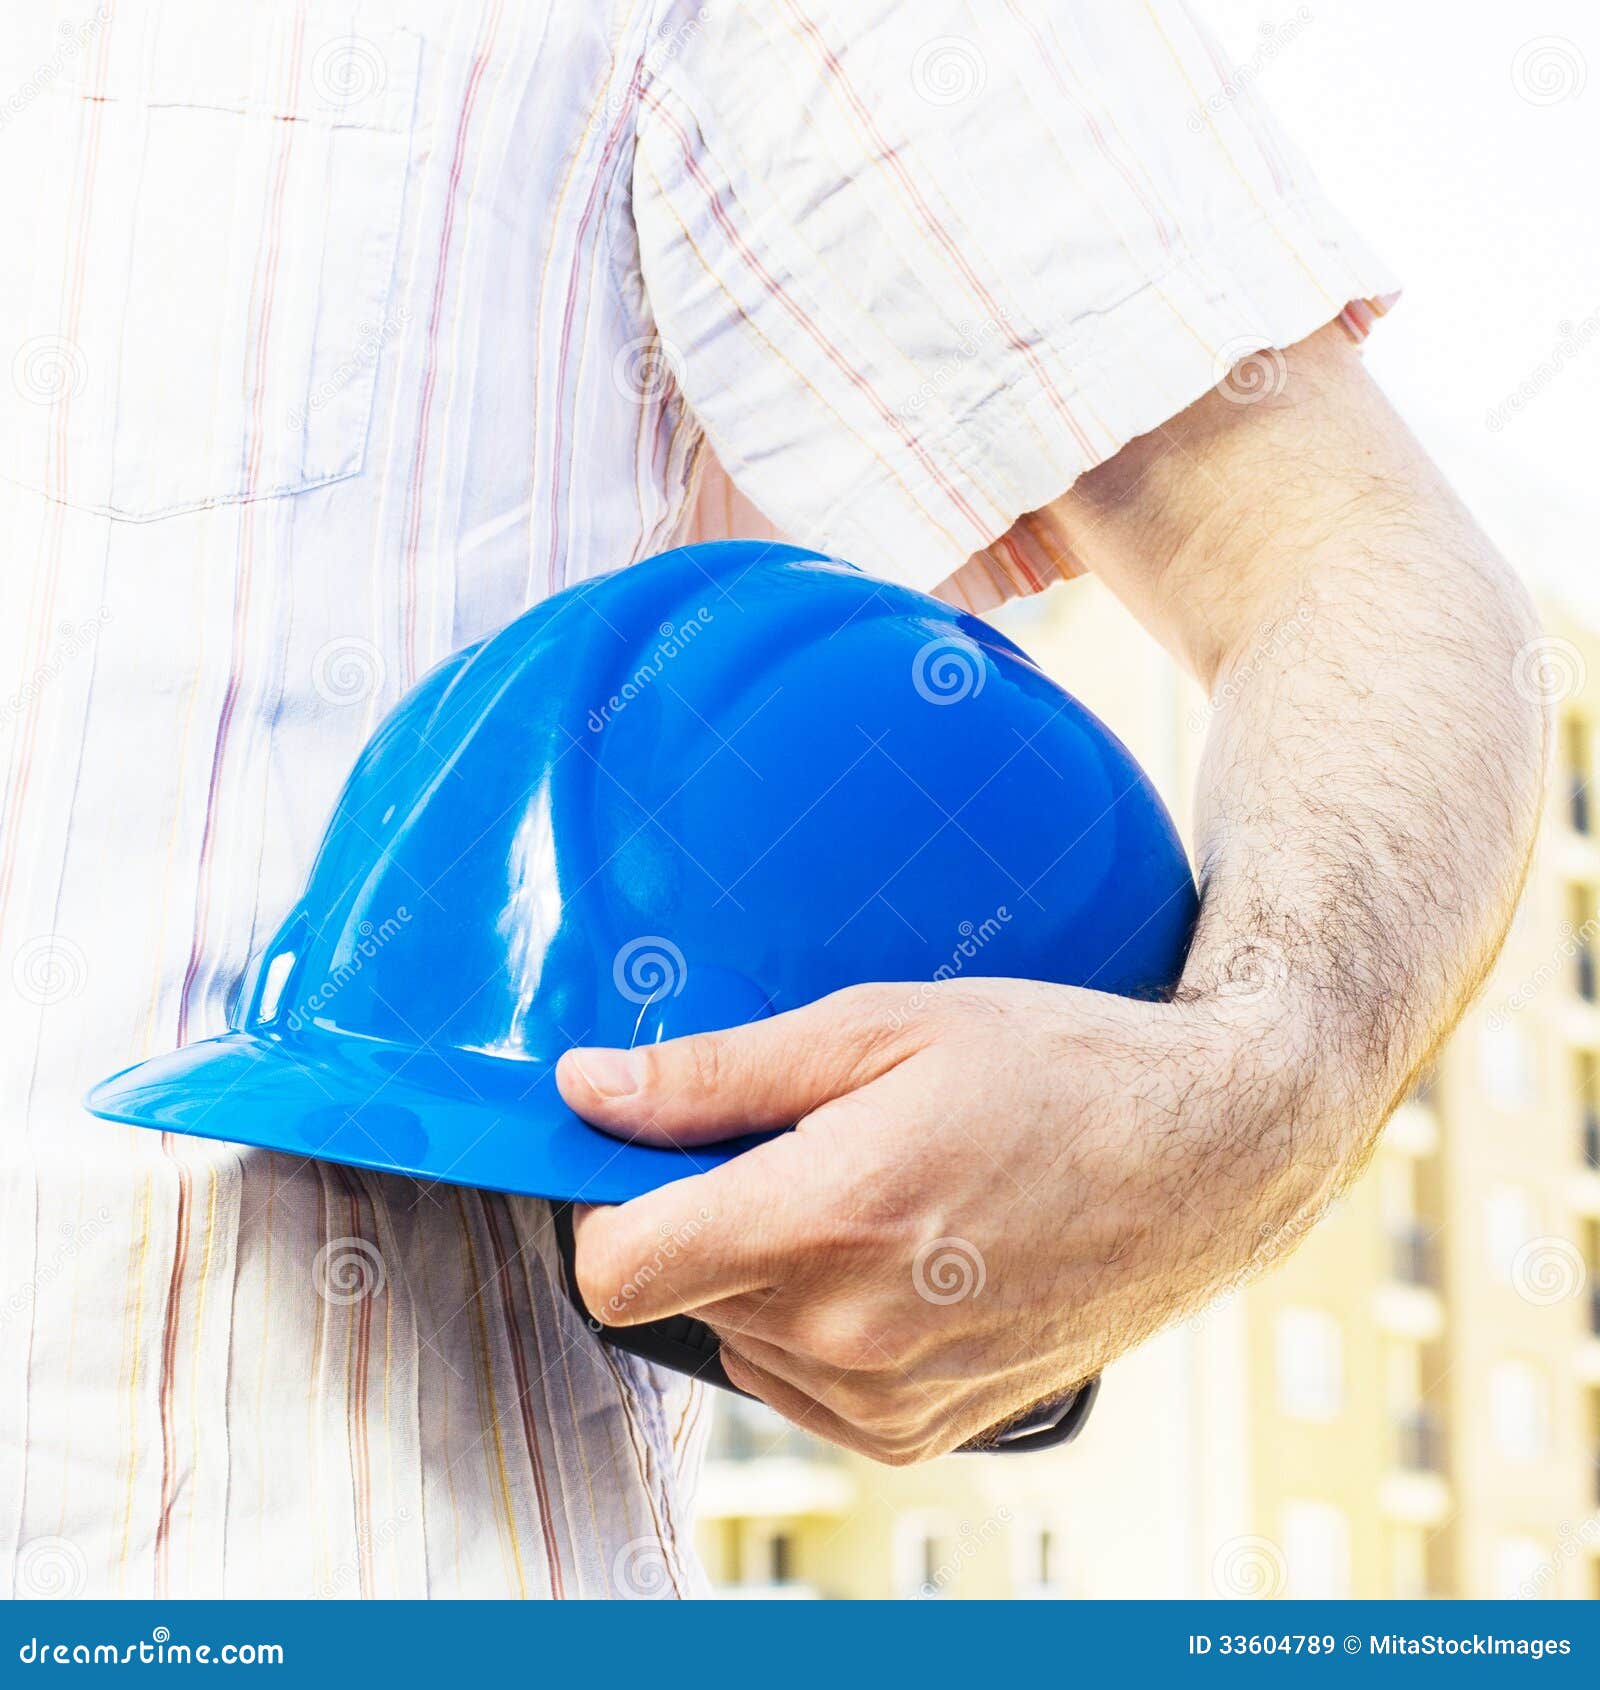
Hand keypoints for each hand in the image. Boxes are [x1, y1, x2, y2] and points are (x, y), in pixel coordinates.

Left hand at [557, 978, 1307, 1462]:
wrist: (1208, 1155)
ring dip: (768, 1270)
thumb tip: (587, 1090)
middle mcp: (848, 1333)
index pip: (615, 1269)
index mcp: (827, 1219)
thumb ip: (717, 1073)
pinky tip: (899, 1254)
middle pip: (681, 1290)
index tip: (652, 1152)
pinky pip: (803, 1385)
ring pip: (738, 1337)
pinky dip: (820, 1322)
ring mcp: (888, 1397)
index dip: (611, 1203)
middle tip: (805, 1142)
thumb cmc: (1059, 1068)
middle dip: (710, 1215)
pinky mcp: (921, 1431)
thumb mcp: (882, 1027)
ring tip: (873, 1192)